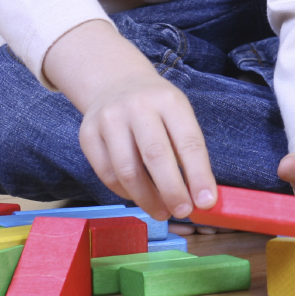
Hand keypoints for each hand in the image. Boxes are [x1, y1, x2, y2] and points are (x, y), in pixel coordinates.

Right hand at [42, 19, 217, 221]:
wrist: (115, 83)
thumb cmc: (156, 107)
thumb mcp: (179, 115)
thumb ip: (188, 151)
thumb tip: (201, 196)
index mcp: (169, 101)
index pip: (188, 141)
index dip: (199, 175)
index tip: (206, 202)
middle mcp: (137, 107)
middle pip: (155, 156)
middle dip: (171, 191)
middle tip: (182, 212)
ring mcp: (109, 119)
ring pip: (127, 170)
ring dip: (147, 198)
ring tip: (162, 211)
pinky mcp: (87, 135)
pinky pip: (107, 174)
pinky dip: (126, 192)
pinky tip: (139, 197)